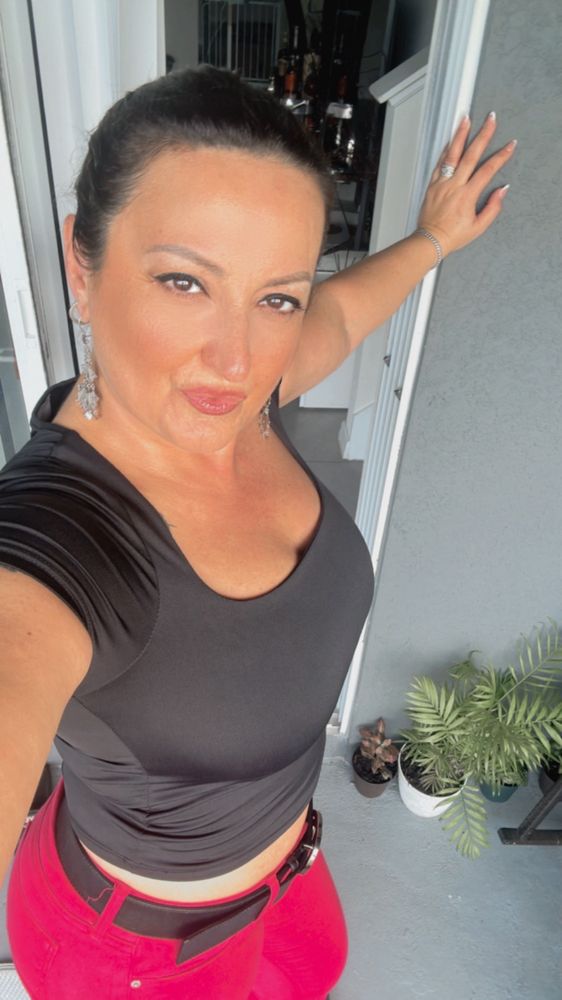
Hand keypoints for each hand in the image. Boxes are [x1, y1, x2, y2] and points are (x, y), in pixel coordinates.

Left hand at [416, 112, 515, 257]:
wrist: (430, 241)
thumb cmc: (453, 236)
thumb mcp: (478, 226)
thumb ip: (492, 207)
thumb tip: (502, 190)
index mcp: (467, 195)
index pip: (488, 170)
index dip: (501, 156)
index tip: (510, 145)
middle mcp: (454, 186)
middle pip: (471, 155)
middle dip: (483, 135)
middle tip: (490, 119)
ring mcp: (442, 183)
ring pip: (452, 154)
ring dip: (460, 135)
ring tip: (466, 119)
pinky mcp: (432, 185)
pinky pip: (439, 164)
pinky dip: (445, 151)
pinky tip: (450, 141)